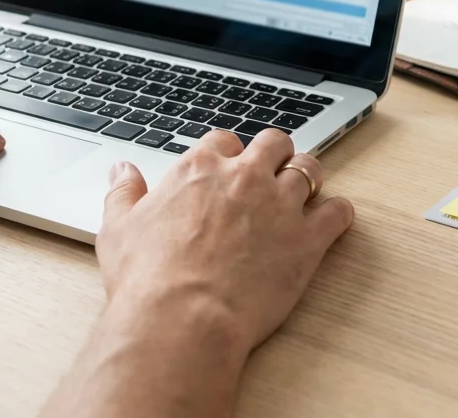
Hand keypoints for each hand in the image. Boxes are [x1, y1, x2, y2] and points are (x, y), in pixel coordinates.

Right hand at [46, 130, 354, 417]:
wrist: (183, 317)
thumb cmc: (148, 279)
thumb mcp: (118, 228)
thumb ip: (123, 193)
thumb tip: (122, 170)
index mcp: (200, 168)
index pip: (223, 140)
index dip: (227, 153)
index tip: (227, 168)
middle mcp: (245, 177)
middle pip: (273, 143)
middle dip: (274, 153)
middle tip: (272, 170)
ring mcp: (281, 205)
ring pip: (309, 169)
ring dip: (308, 175)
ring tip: (306, 187)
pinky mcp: (308, 239)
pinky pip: (338, 212)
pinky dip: (338, 213)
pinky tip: (333, 219)